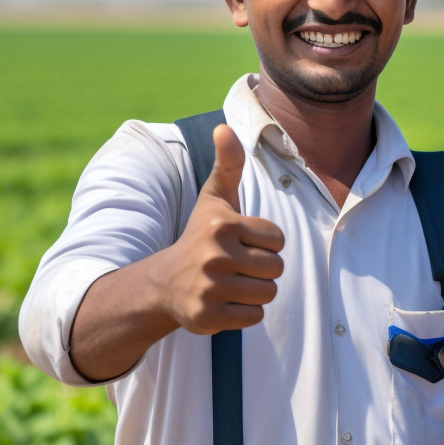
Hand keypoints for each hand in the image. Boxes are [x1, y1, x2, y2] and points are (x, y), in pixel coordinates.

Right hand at [153, 124, 284, 333]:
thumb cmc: (201, 236)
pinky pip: (254, 317)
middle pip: (276, 268)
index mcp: (222, 225)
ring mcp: (209, 289)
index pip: (278, 239)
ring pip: (268, 293)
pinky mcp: (207, 317)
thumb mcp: (215, 198)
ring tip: (231, 283)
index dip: (265, 242)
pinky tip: (224, 301)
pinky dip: (244, 313)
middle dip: (262, 268)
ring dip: (255, 291)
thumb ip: (228, 164)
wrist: (165, 283)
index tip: (240, 242)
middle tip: (236, 265)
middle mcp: (214, 256)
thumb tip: (224, 127)